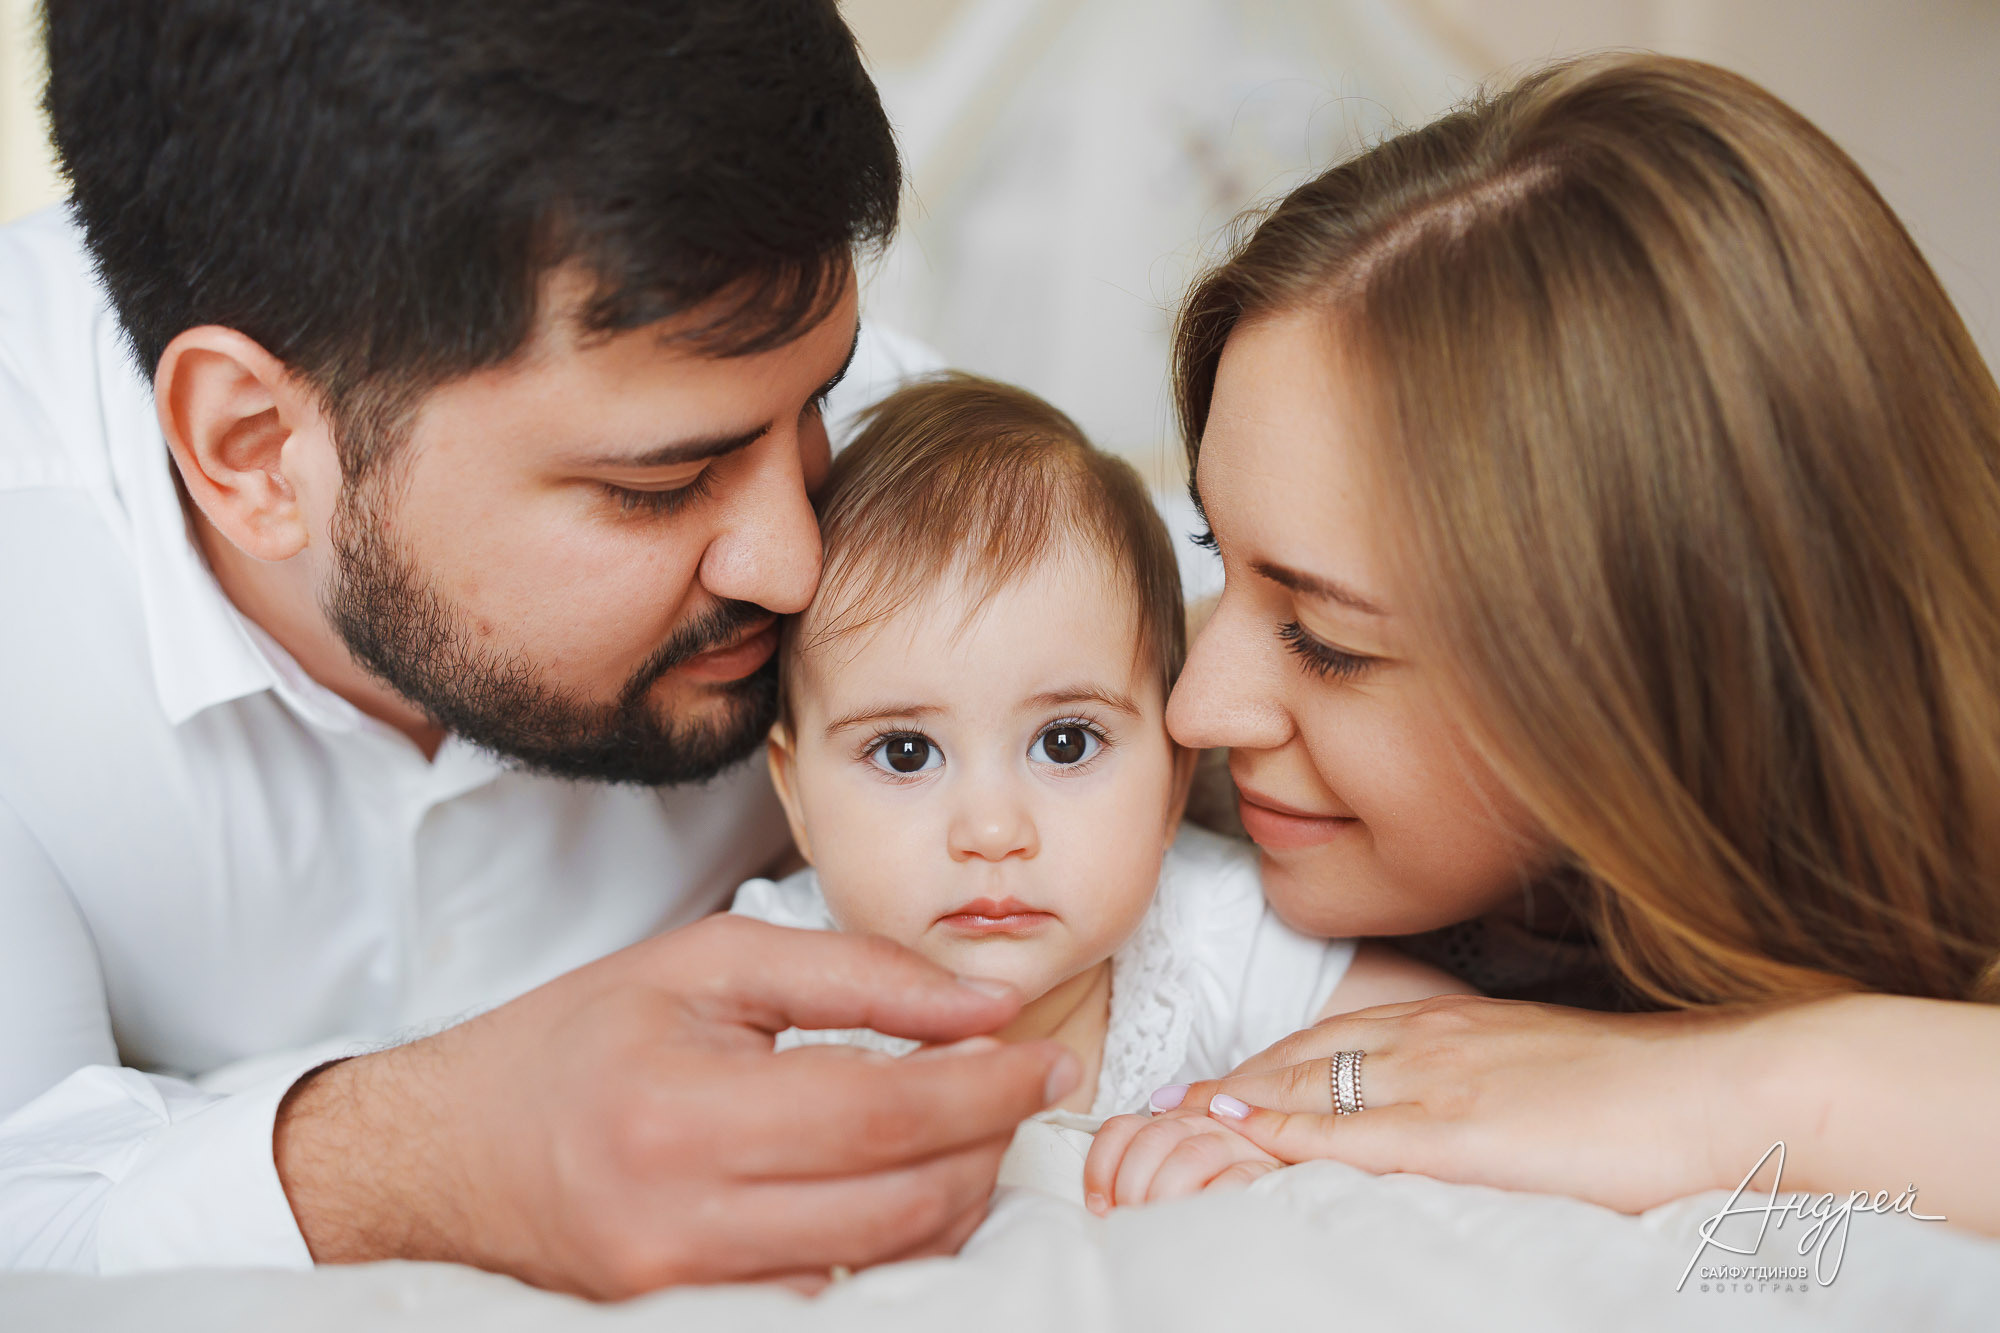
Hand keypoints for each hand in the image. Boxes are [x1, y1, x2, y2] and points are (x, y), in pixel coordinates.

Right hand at [274, 915, 1079, 1296]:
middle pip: (901, 1203)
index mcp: (685, 1112)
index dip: (987, 1086)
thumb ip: (856, 976)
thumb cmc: (577, 1039)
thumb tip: (981, 1004)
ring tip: (969, 1125)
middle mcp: (684, 1221)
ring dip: (957, 1194)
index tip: (1046, 1056)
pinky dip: (894, 1241)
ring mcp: (685, 1290)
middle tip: (1020, 1084)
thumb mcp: (710, 966)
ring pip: (884, 1263)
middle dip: (989, 1142)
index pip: (883, 1111)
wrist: (448, 1150)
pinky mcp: (689, 1320)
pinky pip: (834, 1293)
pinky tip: (902, 1180)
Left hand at [1083, 1109, 1281, 1211]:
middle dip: (1132, 1184)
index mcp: (1171, 1120)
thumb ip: (1144, 1166)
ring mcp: (1236, 1142)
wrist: (1289, 1168)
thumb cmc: (1216, 1184)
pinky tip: (1199, 1220)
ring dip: (1166, 1192)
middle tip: (1131, 1220)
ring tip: (1159, 1223)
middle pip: (1152, 1139)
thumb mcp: (1175, 1167)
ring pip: (1190, 1156)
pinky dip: (1212, 1200)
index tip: (1099, 1206)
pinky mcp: (1266, 1168)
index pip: (1122, 1128)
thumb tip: (1101, 1202)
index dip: (1101, 1166)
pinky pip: (1235, 1178)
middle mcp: (1202, 1122)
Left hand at [1087, 994, 1766, 1215]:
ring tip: (1177, 1121)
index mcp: (1456, 1027)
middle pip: (1303, 1053)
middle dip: (1233, 1080)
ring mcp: (1443, 1080)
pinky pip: (1353, 1127)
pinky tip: (1241, 1131)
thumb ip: (1488, 1086)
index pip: (1333, 1037)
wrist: (1719, 1094)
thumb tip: (1461, 1119)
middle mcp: (1434, 1040)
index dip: (1267, 1064)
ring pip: (1311, 1080)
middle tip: (1170, 1108)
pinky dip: (1286, 1127)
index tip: (1216, 1088)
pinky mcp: (1462, 1130)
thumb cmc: (1644, 1093)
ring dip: (1238, 1101)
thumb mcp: (1547, 1075)